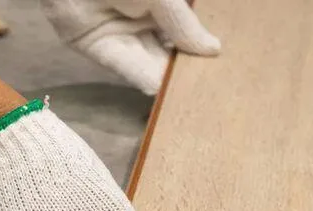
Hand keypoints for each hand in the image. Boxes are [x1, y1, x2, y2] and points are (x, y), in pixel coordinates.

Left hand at [41, 0, 219, 94]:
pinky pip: (123, 65)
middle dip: (184, 64)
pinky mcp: (95, 46)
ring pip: (148, 58)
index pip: (183, 25)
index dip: (198, 43)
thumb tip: (213, 49)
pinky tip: (161, 90)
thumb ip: (184, 24)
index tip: (217, 64)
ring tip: (190, 94)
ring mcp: (118, 30)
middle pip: (167, 46)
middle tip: (207, 86)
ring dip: (166, 75)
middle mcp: (139, 13)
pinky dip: (143, 77)